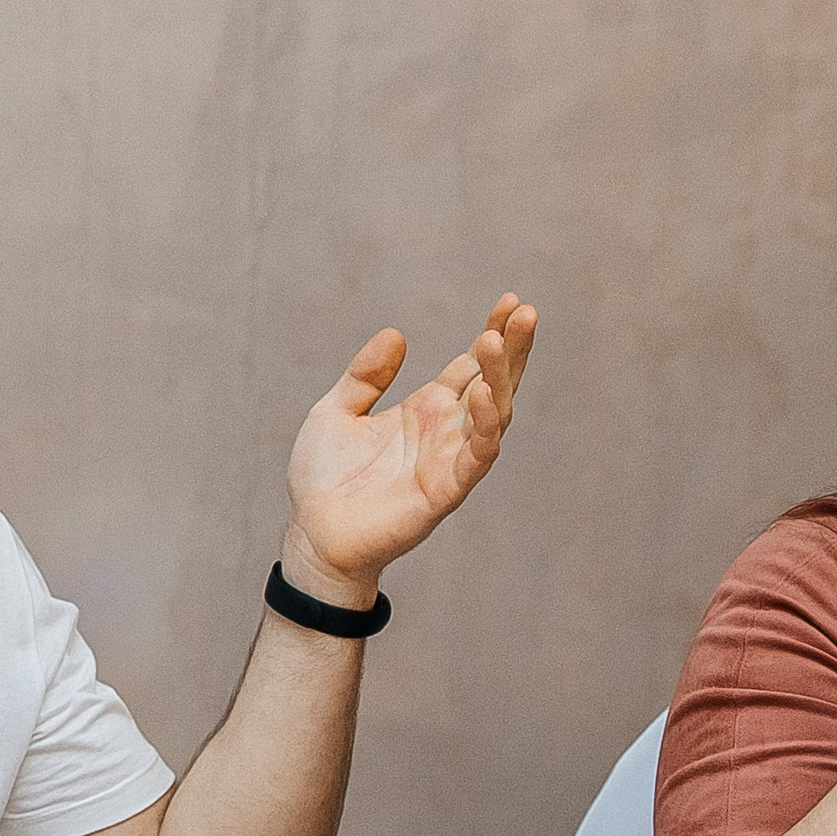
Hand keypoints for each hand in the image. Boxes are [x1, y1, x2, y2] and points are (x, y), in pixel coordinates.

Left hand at [281, 294, 536, 599]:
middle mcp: (445, 432)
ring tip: (499, 339)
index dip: (494, 333)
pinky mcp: (444, 491)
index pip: (472, 365)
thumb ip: (365, 376)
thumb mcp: (335, 412)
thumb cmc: (323, 479)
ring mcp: (449, 460)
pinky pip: (476, 456)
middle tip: (525, 310)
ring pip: (492, 414)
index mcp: (425, 410)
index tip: (510, 300)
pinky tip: (483, 393)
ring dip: (501, 378)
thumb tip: (395, 333)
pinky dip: (483, 425)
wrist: (312, 534)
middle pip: (493, 382)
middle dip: (512, 348)